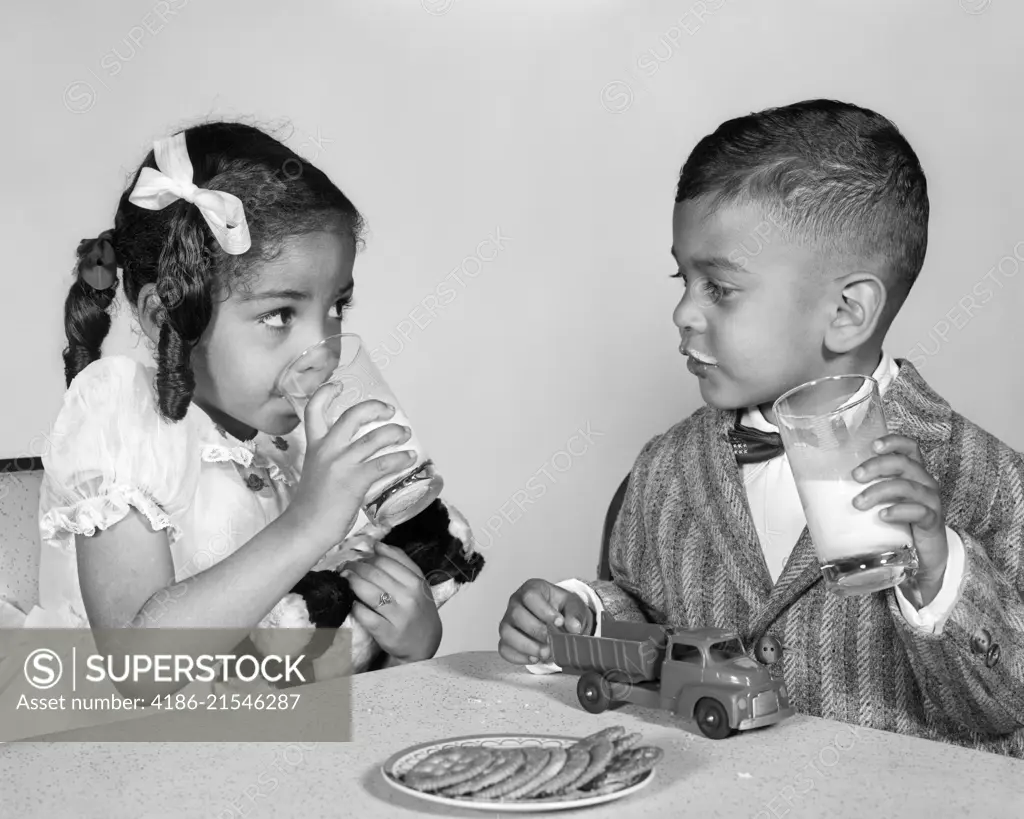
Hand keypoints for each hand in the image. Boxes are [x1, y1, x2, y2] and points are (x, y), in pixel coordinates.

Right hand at [285, 391, 414, 552]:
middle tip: (390, 411)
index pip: (313, 410)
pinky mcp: (355, 480)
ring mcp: (342, 464)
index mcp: (315, 446)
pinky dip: (401, 458)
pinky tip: (409, 458)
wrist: (305, 528)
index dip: (326, 393)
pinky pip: (385, 463)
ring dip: (395, 433)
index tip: (339, 386)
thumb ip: (332, 459)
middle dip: (375, 408)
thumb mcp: (316, 472)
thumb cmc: (312, 505)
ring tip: (406, 435)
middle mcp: (327, 449)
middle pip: (353, 415)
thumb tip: (359, 456)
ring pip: (374, 438)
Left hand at [341, 542, 441, 662]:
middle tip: (346, 567)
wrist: (425, 643)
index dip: (367, 558)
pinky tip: (353, 603)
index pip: (385, 561)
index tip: (359, 559)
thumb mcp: (418, 583)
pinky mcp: (386, 632)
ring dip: (351, 582)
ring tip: (344, 579)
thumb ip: (401, 561)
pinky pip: (365, 615)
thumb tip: (378, 545)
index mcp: (416, 582)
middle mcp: (409, 597)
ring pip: (368, 592)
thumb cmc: (419, 610)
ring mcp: (397, 615)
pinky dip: (356, 607)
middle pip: (374, 574)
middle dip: (355, 568)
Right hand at [498, 579, 594, 664]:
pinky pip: (504, 648)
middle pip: (516, 614)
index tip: (559, 622)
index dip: (543, 610)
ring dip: (526, 646)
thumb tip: (573, 627)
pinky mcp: (506, 638)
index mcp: (531, 589)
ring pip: (506, 632)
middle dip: (535, 631)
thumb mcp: (573, 605)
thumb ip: (575, 614)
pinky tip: (535, 658)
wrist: (558, 620)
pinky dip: (519, 656)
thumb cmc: (561, 608)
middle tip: (552, 641)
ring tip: (544, 653)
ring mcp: (508, 621)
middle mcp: (515, 603)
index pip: (530, 596)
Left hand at [852, 434, 948, 605]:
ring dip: (880, 491)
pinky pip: (919, 512)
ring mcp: (930, 501)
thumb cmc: (898, 524)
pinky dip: (899, 511)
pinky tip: (883, 515)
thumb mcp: (882, 503)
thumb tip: (820, 490)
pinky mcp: (932, 522)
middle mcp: (924, 483)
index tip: (873, 445)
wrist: (924, 558)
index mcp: (912, 473)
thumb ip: (863, 492)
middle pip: (904, 463)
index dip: (894, 442)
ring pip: (907, 487)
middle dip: (877, 466)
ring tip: (859, 503)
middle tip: (856, 476)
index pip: (909, 448)